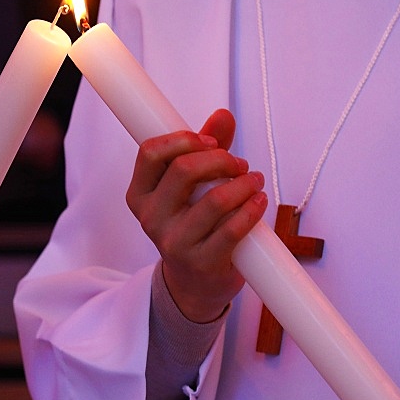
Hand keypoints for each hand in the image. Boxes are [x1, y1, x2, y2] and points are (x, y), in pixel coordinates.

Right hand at [127, 109, 266, 321]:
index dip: (183, 139)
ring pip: (214, 200)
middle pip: (183, 170)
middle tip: (240, 164)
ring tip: (254, 182)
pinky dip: (252, 210)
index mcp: (140, 195)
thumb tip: (223, 116)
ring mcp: (174, 243)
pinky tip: (259, 202)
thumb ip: (205, 149)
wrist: (195, 283)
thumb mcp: (191, 187)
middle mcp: (151, 219)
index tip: (211, 143)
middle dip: (220, 159)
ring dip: (243, 184)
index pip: (151, 153)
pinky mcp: (202, 263)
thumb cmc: (194, 224)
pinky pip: (232, 230)